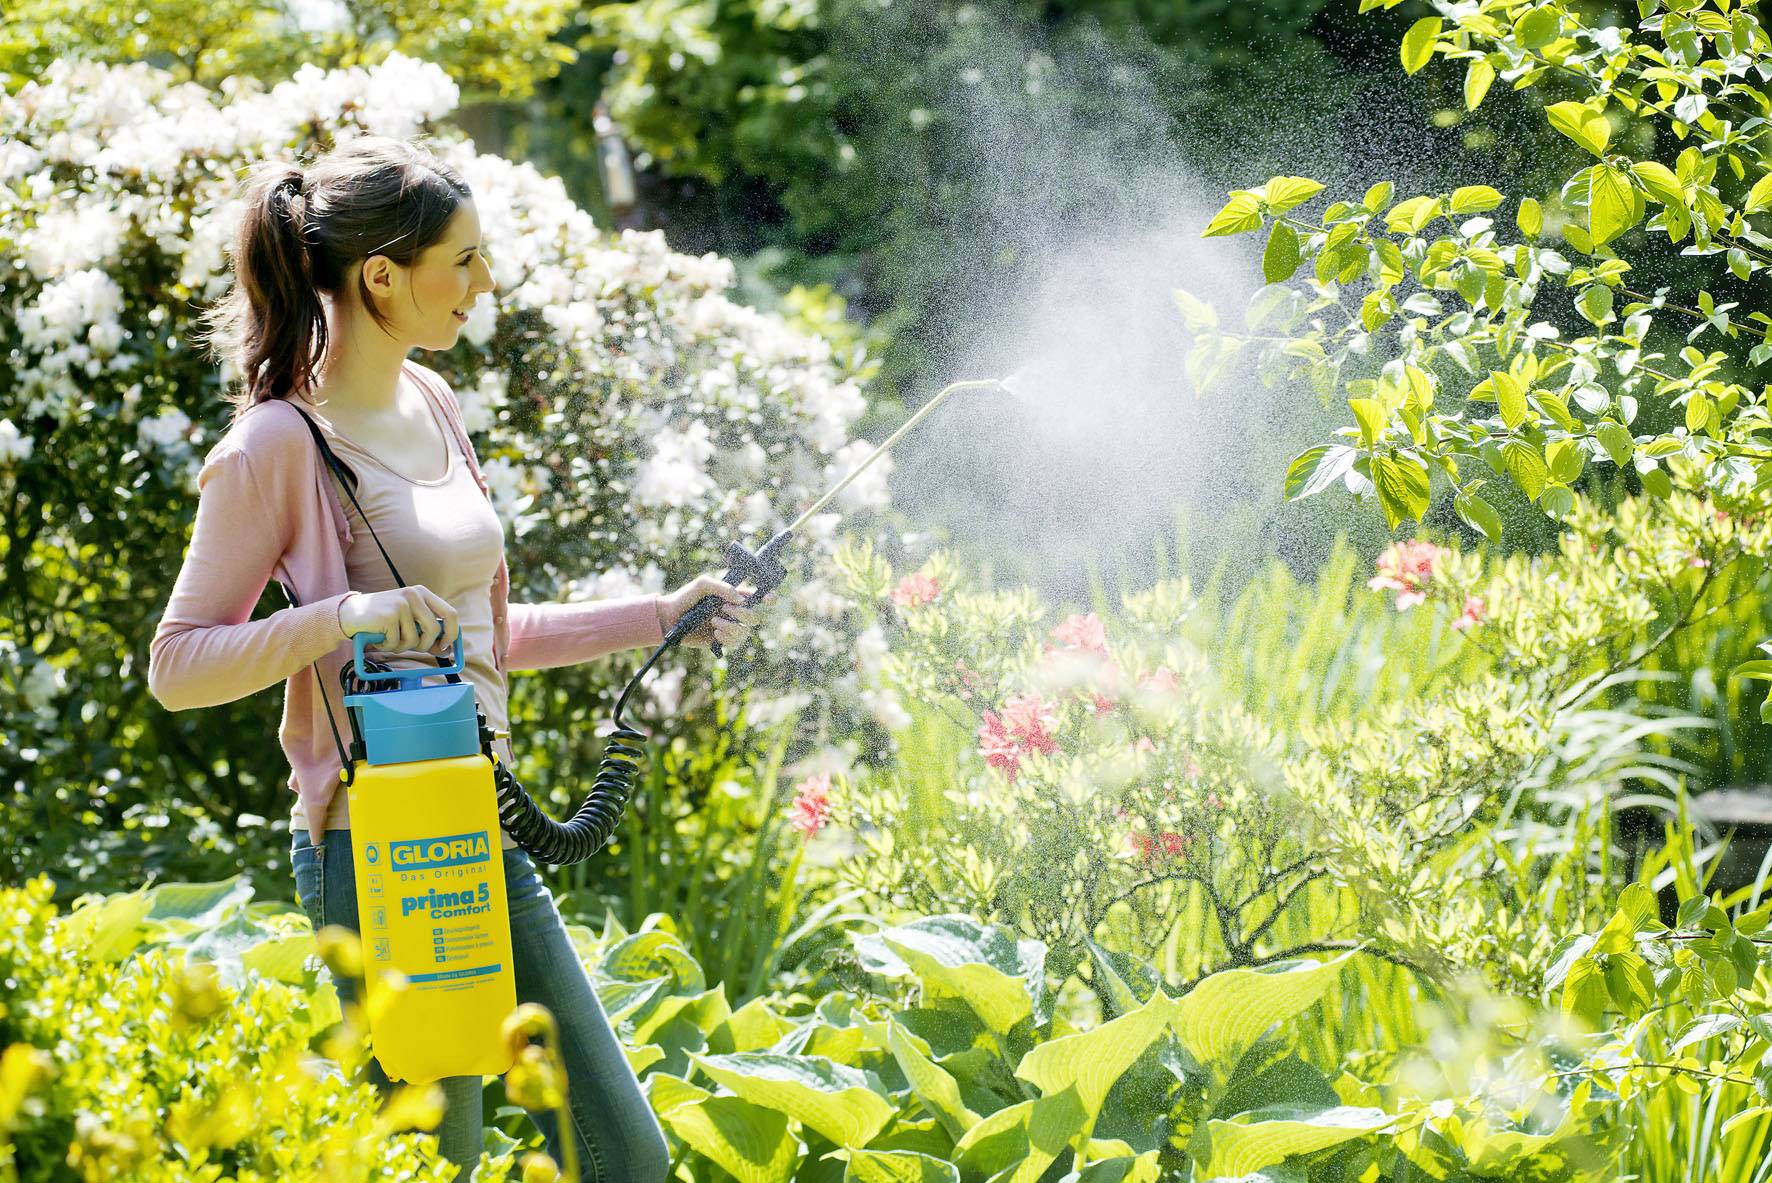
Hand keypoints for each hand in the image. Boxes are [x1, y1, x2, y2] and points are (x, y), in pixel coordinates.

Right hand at [338, 585, 459, 654]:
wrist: (350, 613)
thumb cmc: (383, 619)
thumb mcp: (408, 620)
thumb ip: (426, 631)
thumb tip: (446, 650)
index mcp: (422, 593)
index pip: (450, 613)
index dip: (451, 633)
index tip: (444, 647)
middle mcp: (414, 595)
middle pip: (434, 629)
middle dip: (426, 645)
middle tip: (415, 648)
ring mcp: (401, 604)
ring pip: (414, 640)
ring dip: (402, 646)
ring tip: (390, 638)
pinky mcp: (389, 616)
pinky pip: (396, 642)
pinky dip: (388, 646)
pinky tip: (379, 637)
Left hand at [657, 574, 759, 649]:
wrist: (670, 619)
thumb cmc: (686, 598)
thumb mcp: (702, 585)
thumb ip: (722, 587)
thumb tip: (740, 599)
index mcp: (732, 597)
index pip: (756, 597)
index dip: (768, 598)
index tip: (771, 599)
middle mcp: (733, 613)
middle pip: (754, 617)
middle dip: (743, 613)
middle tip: (725, 608)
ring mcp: (729, 627)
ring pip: (746, 632)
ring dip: (732, 627)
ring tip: (714, 622)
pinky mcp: (722, 641)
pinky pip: (736, 642)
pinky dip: (727, 637)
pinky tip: (715, 633)